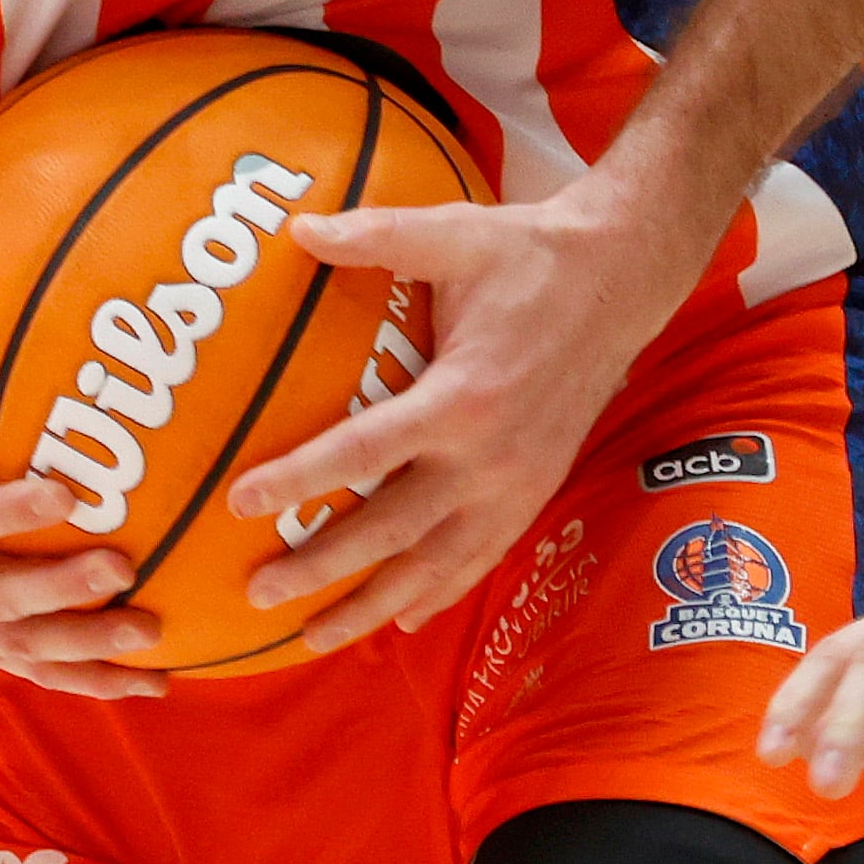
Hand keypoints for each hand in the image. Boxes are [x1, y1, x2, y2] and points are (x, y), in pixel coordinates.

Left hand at [220, 188, 686, 656]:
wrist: (622, 281)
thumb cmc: (528, 254)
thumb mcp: (452, 233)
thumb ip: (374, 235)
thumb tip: (299, 226)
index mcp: (462, 396)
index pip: (364, 452)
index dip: (300, 481)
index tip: (242, 504)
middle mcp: (489, 457)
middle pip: (393, 530)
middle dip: (322, 567)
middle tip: (257, 591)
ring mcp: (516, 484)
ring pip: (436, 565)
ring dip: (372, 604)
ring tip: (312, 636)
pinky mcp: (534, 493)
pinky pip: (479, 559)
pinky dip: (437, 594)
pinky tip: (401, 620)